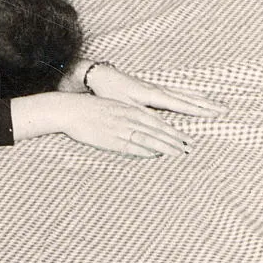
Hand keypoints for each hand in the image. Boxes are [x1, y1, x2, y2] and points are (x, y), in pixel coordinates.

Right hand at [11, 90, 191, 156]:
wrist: (70, 110)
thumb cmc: (90, 109)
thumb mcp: (114, 107)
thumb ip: (129, 115)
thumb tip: (143, 125)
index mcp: (130, 109)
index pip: (158, 122)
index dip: (174, 131)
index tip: (188, 139)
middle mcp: (129, 118)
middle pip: (158, 130)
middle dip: (176, 140)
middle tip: (192, 148)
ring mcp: (121, 129)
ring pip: (149, 138)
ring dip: (166, 146)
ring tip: (180, 154)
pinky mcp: (111, 139)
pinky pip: (132, 147)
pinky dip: (146, 151)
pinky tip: (156, 155)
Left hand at [81, 61, 225, 117]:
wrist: (98, 75)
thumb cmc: (110, 92)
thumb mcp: (125, 106)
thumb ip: (144, 115)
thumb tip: (161, 126)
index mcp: (153, 95)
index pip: (181, 104)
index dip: (199, 109)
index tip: (215, 112)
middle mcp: (158, 90)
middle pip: (187, 98)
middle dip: (206, 104)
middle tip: (225, 109)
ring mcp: (156, 87)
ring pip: (183, 94)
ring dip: (200, 99)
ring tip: (215, 103)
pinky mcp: (151, 88)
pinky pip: (175, 93)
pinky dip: (188, 96)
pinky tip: (193, 98)